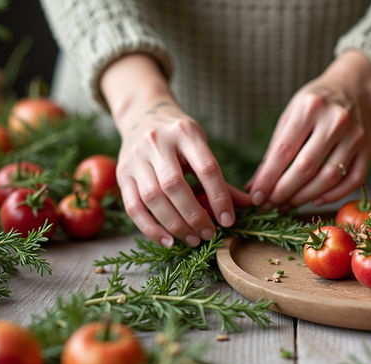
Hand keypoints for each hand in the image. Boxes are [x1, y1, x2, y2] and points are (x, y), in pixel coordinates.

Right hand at [101, 55, 249, 246]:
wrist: (142, 116)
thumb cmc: (180, 139)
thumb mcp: (202, 149)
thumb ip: (221, 179)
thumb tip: (249, 205)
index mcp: (185, 132)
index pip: (206, 168)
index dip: (219, 197)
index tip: (229, 220)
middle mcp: (157, 142)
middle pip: (174, 185)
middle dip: (194, 215)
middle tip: (209, 234)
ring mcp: (135, 158)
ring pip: (152, 198)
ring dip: (175, 224)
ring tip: (193, 240)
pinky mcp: (122, 174)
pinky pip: (133, 207)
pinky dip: (150, 228)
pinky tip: (169, 241)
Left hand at [245, 50, 370, 211]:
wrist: (354, 88)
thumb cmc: (316, 104)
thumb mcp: (291, 116)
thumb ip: (274, 150)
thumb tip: (255, 186)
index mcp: (310, 107)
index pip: (284, 150)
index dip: (268, 178)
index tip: (256, 197)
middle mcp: (335, 120)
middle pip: (306, 167)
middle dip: (284, 192)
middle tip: (269, 206)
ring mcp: (355, 135)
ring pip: (329, 177)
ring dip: (305, 197)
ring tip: (287, 205)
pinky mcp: (369, 148)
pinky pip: (353, 181)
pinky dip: (333, 196)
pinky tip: (315, 200)